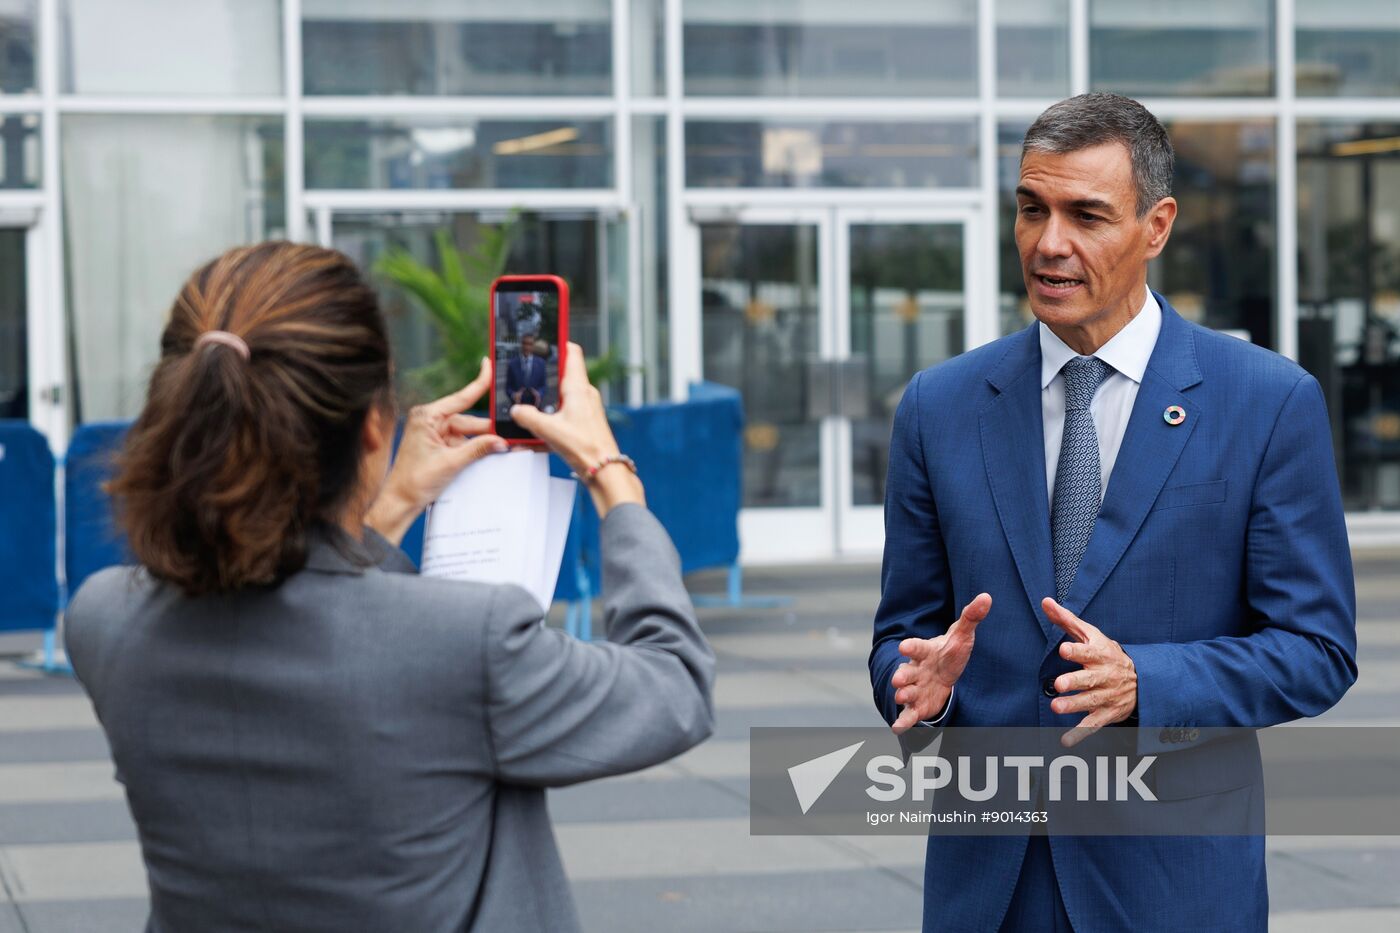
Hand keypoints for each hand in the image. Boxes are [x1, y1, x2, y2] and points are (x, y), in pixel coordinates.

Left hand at [367, 358, 506, 542]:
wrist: (400, 502)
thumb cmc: (414, 481)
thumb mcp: (451, 463)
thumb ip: (477, 448)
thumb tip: (501, 441)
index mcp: (427, 416)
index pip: (461, 397)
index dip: (479, 382)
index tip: (489, 364)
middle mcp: (431, 421)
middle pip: (469, 419)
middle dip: (489, 429)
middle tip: (512, 435)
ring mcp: (435, 434)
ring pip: (469, 433)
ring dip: (483, 442)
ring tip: (502, 449)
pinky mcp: (439, 446)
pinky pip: (463, 443)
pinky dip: (476, 449)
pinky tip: (488, 455)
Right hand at [509, 342, 643, 516]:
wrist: (605, 471)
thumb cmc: (584, 448)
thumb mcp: (549, 430)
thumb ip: (528, 417)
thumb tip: (516, 410)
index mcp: (578, 387)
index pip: (572, 352)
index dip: (558, 342)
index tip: (545, 336)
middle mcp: (585, 394)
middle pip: (564, 373)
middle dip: (546, 373)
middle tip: (528, 373)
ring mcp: (587, 408)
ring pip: (564, 394)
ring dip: (548, 397)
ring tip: (531, 402)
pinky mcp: (586, 423)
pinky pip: (566, 411)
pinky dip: (554, 414)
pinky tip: (542, 426)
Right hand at [889, 593, 990, 733]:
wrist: (943, 673)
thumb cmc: (951, 652)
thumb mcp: (962, 635)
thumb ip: (972, 617)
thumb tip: (987, 597)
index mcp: (925, 651)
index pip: (917, 647)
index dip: (910, 646)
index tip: (903, 646)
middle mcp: (916, 669)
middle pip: (906, 671)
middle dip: (901, 676)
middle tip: (898, 680)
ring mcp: (915, 688)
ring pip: (906, 692)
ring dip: (902, 695)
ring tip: (901, 697)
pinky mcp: (918, 705)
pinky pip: (909, 713)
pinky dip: (903, 720)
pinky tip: (897, 728)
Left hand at [1043, 597, 1138, 747]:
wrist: (1142, 679)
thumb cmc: (1107, 653)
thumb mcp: (1090, 634)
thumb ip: (1066, 620)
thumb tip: (1045, 601)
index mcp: (1099, 654)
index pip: (1087, 652)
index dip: (1076, 652)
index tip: (1064, 650)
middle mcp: (1103, 675)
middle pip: (1089, 679)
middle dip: (1075, 682)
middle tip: (1059, 684)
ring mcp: (1106, 696)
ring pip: (1090, 702)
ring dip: (1074, 706)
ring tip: (1056, 708)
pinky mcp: (1107, 713)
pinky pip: (1093, 725)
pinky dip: (1080, 734)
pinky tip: (1065, 740)